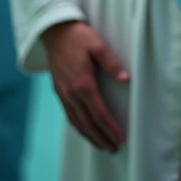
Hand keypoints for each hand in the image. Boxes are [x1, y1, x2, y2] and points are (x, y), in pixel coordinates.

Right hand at [43, 20, 129, 152]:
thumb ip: (111, 63)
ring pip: (77, 122)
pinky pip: (69, 115)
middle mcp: (71, 93)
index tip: (120, 139)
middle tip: (114, 149)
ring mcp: (63, 94)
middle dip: (101, 138)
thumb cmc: (79, 37)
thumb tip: (125, 78)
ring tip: (101, 145)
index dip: (110, 128)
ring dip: (89, 136)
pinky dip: (79, 126)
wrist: (55, 32)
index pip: (99, 113)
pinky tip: (85, 129)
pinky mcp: (59, 91)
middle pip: (87, 123)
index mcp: (83, 84)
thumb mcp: (98, 45)